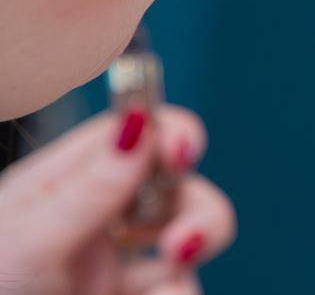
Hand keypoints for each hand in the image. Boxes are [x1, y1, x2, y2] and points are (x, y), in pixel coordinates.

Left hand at [0, 106, 235, 294]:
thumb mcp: (27, 243)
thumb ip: (89, 191)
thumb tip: (138, 125)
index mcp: (63, 187)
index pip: (131, 136)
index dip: (168, 132)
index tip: (183, 150)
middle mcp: (98, 222)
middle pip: (180, 191)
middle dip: (198, 212)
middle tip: (180, 243)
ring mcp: (115, 270)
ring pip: (189, 246)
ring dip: (188, 264)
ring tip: (165, 289)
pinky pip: (180, 289)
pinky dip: (177, 294)